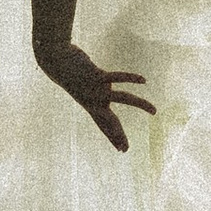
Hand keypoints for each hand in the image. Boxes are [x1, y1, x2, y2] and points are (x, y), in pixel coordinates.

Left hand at [33, 41, 154, 153]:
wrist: (55, 61)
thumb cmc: (70, 70)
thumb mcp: (84, 82)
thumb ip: (97, 86)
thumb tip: (108, 86)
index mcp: (91, 104)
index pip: (104, 125)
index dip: (113, 137)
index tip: (121, 149)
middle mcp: (93, 100)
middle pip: (110, 121)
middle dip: (118, 135)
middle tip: (126, 149)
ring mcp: (96, 89)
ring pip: (122, 98)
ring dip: (140, 104)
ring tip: (154, 111)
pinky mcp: (97, 76)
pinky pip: (118, 77)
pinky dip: (131, 78)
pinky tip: (143, 81)